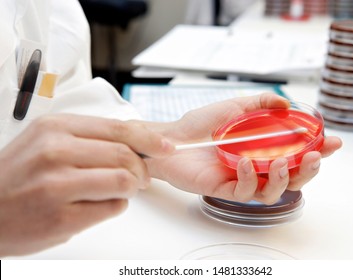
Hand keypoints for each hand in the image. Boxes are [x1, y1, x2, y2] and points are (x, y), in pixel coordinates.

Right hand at [0, 114, 172, 256]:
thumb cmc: (18, 176)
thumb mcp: (46, 141)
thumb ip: (89, 138)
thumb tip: (135, 141)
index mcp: (55, 128)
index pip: (119, 129)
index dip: (149, 139)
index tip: (165, 146)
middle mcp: (56, 152)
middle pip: (126, 155)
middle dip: (142, 168)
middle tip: (140, 177)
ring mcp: (57, 185)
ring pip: (124, 181)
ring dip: (130, 188)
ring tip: (119, 190)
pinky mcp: (61, 217)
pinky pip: (112, 208)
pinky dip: (115, 206)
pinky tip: (98, 205)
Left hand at [145, 93, 341, 203]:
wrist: (171, 139)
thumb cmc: (200, 125)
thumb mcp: (233, 107)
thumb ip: (260, 103)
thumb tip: (286, 103)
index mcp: (262, 150)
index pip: (296, 153)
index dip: (318, 151)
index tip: (333, 142)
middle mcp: (255, 167)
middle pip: (291, 178)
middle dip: (308, 170)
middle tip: (314, 157)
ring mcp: (241, 180)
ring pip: (272, 191)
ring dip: (283, 179)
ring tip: (282, 163)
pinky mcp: (224, 189)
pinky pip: (244, 192)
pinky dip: (249, 179)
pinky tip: (245, 162)